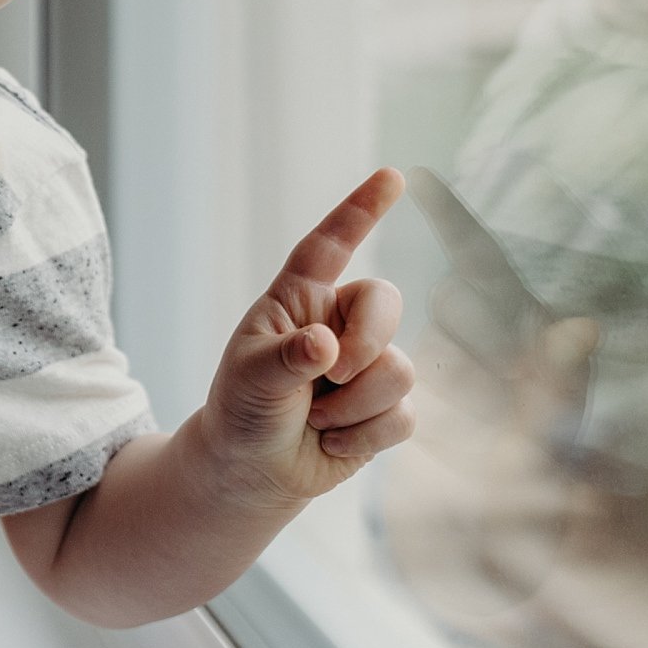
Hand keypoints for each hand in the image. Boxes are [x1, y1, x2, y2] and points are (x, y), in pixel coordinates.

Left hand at [196, 167, 415, 506]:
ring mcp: (365, 364)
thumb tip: (326, 345)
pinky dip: (365, 437)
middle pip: (385, 303)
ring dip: (354, 407)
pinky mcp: (385, 406)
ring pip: (399, 370)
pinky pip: (405, 415)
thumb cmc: (242, 411)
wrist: (252, 471)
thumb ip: (286, 359)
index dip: (361, 210)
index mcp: (298, 300)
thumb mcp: (251, 380)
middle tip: (330, 376)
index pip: (331, 246)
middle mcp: (338, 323)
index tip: (393, 176)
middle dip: (366, 343)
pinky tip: (332, 442)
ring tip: (316, 419)